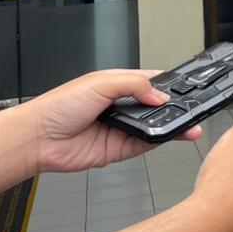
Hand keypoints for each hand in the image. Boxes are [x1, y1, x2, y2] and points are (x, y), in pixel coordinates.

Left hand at [23, 69, 203, 174]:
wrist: (39, 138)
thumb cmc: (58, 106)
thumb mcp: (100, 83)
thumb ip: (134, 85)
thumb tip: (158, 94)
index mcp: (117, 85)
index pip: (151, 82)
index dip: (168, 85)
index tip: (187, 88)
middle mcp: (121, 106)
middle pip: (156, 107)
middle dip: (174, 108)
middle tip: (194, 109)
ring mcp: (121, 128)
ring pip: (154, 127)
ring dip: (172, 126)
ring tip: (190, 125)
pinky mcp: (118, 149)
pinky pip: (145, 145)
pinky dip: (158, 141)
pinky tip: (169, 137)